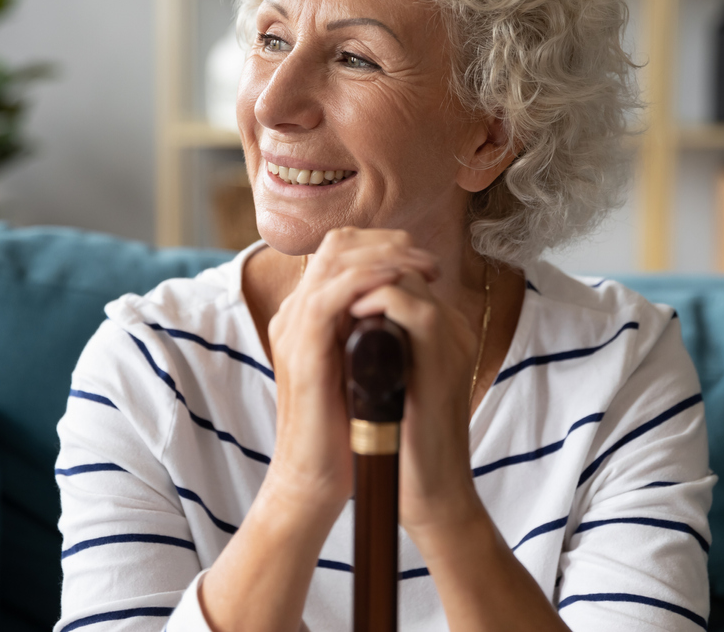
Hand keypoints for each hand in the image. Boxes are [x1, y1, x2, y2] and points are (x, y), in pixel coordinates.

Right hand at [264, 228, 439, 518]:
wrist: (313, 480)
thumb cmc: (342, 432)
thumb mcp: (362, 370)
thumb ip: (372, 336)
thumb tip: (408, 310)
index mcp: (307, 316)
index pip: (341, 252)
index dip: (385, 246)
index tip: (425, 261)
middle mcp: (295, 314)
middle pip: (338, 245)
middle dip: (390, 243)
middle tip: (430, 260)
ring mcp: (293, 328)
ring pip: (337, 260)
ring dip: (389, 257)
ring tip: (426, 269)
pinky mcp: (301, 350)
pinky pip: (332, 296)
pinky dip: (368, 282)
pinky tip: (400, 286)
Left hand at [348, 265, 482, 538]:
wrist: (427, 491)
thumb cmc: (400, 442)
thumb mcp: (380, 379)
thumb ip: (369, 343)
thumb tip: (332, 318)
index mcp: (437, 327)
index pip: (397, 268)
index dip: (357, 264)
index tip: (323, 281)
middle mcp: (450, 325)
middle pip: (402, 261)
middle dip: (356, 262)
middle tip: (322, 282)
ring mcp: (451, 340)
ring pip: (408, 276)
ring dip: (363, 278)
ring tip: (331, 297)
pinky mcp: (445, 360)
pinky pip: (416, 310)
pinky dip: (378, 302)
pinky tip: (348, 315)